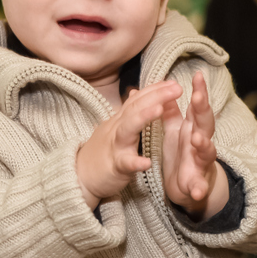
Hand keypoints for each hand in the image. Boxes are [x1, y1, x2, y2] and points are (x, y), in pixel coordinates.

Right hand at [76, 80, 181, 207]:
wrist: (79, 176)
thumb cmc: (101, 152)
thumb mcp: (115, 128)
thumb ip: (128, 112)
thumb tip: (136, 92)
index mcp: (121, 120)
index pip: (138, 99)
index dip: (156, 89)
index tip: (173, 82)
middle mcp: (117, 128)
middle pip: (136, 107)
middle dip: (157, 95)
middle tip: (177, 87)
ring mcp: (115, 146)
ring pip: (128, 129)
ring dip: (144, 117)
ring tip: (160, 108)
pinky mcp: (114, 167)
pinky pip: (125, 163)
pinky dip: (135, 162)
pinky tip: (147, 162)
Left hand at [161, 71, 228, 217]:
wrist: (189, 187)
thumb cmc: (184, 154)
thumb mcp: (176, 131)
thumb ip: (172, 112)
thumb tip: (166, 90)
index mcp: (193, 129)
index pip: (197, 107)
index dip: (199, 91)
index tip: (198, 75)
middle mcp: (201, 143)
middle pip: (205, 124)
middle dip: (203, 110)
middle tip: (198, 97)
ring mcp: (201, 164)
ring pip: (207, 153)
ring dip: (204, 146)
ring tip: (198, 139)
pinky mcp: (197, 184)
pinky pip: (199, 187)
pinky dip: (199, 189)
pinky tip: (198, 191)